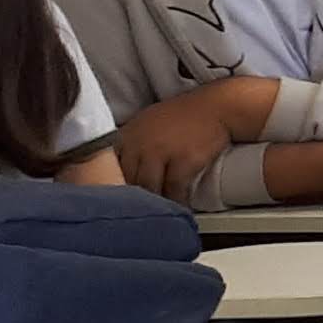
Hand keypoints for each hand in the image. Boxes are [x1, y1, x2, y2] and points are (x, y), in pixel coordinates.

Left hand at [113, 82, 268, 200]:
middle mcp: (139, 144)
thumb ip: (129, 144)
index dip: (111, 184)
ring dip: (153, 203)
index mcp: (127, 135)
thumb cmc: (182, 116)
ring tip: (157, 215)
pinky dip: (176, 202)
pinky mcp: (183, 161)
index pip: (108, 167)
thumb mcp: (146, 122)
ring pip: (148, 189)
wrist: (214, 107)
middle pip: (126, 181)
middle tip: (135, 213)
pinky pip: (174, 191)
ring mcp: (160, 152)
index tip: (116, 198)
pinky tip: (178, 209)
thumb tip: (116, 167)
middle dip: (130, 198)